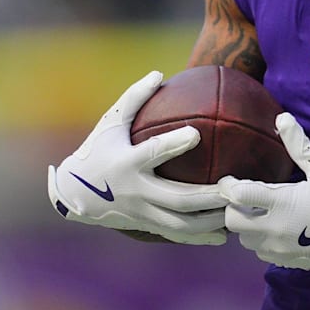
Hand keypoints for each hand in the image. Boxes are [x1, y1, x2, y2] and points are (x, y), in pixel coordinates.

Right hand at [47, 71, 227, 244]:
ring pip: (181, 223)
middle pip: (177, 199)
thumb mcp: (109, 123)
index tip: (196, 134)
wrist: (73, 193)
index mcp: (127, 163)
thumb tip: (159, 73)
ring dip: (211, 220)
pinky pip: (176, 234)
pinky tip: (224, 234)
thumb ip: (134, 98)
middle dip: (208, 195)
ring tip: (236, 211)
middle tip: (234, 185)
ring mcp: (141, 213)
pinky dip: (200, 236)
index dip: (173, 144)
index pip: (152, 153)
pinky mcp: (145, 226)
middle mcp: (136, 191)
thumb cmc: (96, 151)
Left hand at [219, 113, 309, 271]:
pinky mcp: (284, 260)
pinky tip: (275, 227)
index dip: (229, 186)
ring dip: (247, 224)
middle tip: (245, 197)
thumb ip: (298, 145)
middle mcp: (274, 229)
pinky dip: (261, 239)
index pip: (238, 196)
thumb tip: (282, 119)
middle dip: (234, 207)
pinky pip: (260, 251)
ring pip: (244, 238)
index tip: (230, 180)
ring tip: (261, 211)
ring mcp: (278, 248)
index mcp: (282, 203)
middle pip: (232, 221)